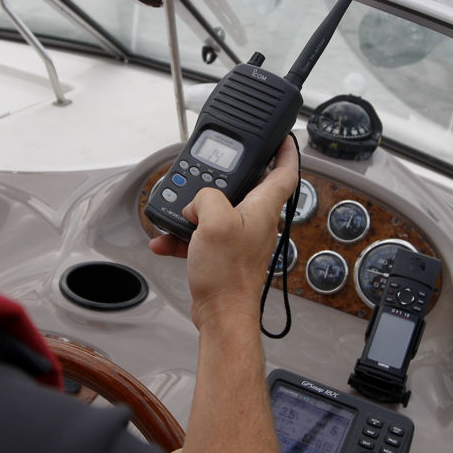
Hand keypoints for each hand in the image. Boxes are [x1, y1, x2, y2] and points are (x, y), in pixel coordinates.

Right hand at [150, 138, 299, 331]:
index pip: (285, 172)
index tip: (283, 137)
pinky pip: (202, 236)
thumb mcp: (215, 221)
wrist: (222, 315)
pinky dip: (184, 236)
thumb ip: (207, 197)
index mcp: (263, 208)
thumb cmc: (228, 275)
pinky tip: (165, 240)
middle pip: (247, 187)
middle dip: (225, 177)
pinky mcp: (224, 255)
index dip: (286, 151)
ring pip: (218, 211)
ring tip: (179, 211)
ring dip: (195, 210)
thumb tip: (197, 201)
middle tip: (210, 169)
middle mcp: (255, 221)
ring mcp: (240, 238)